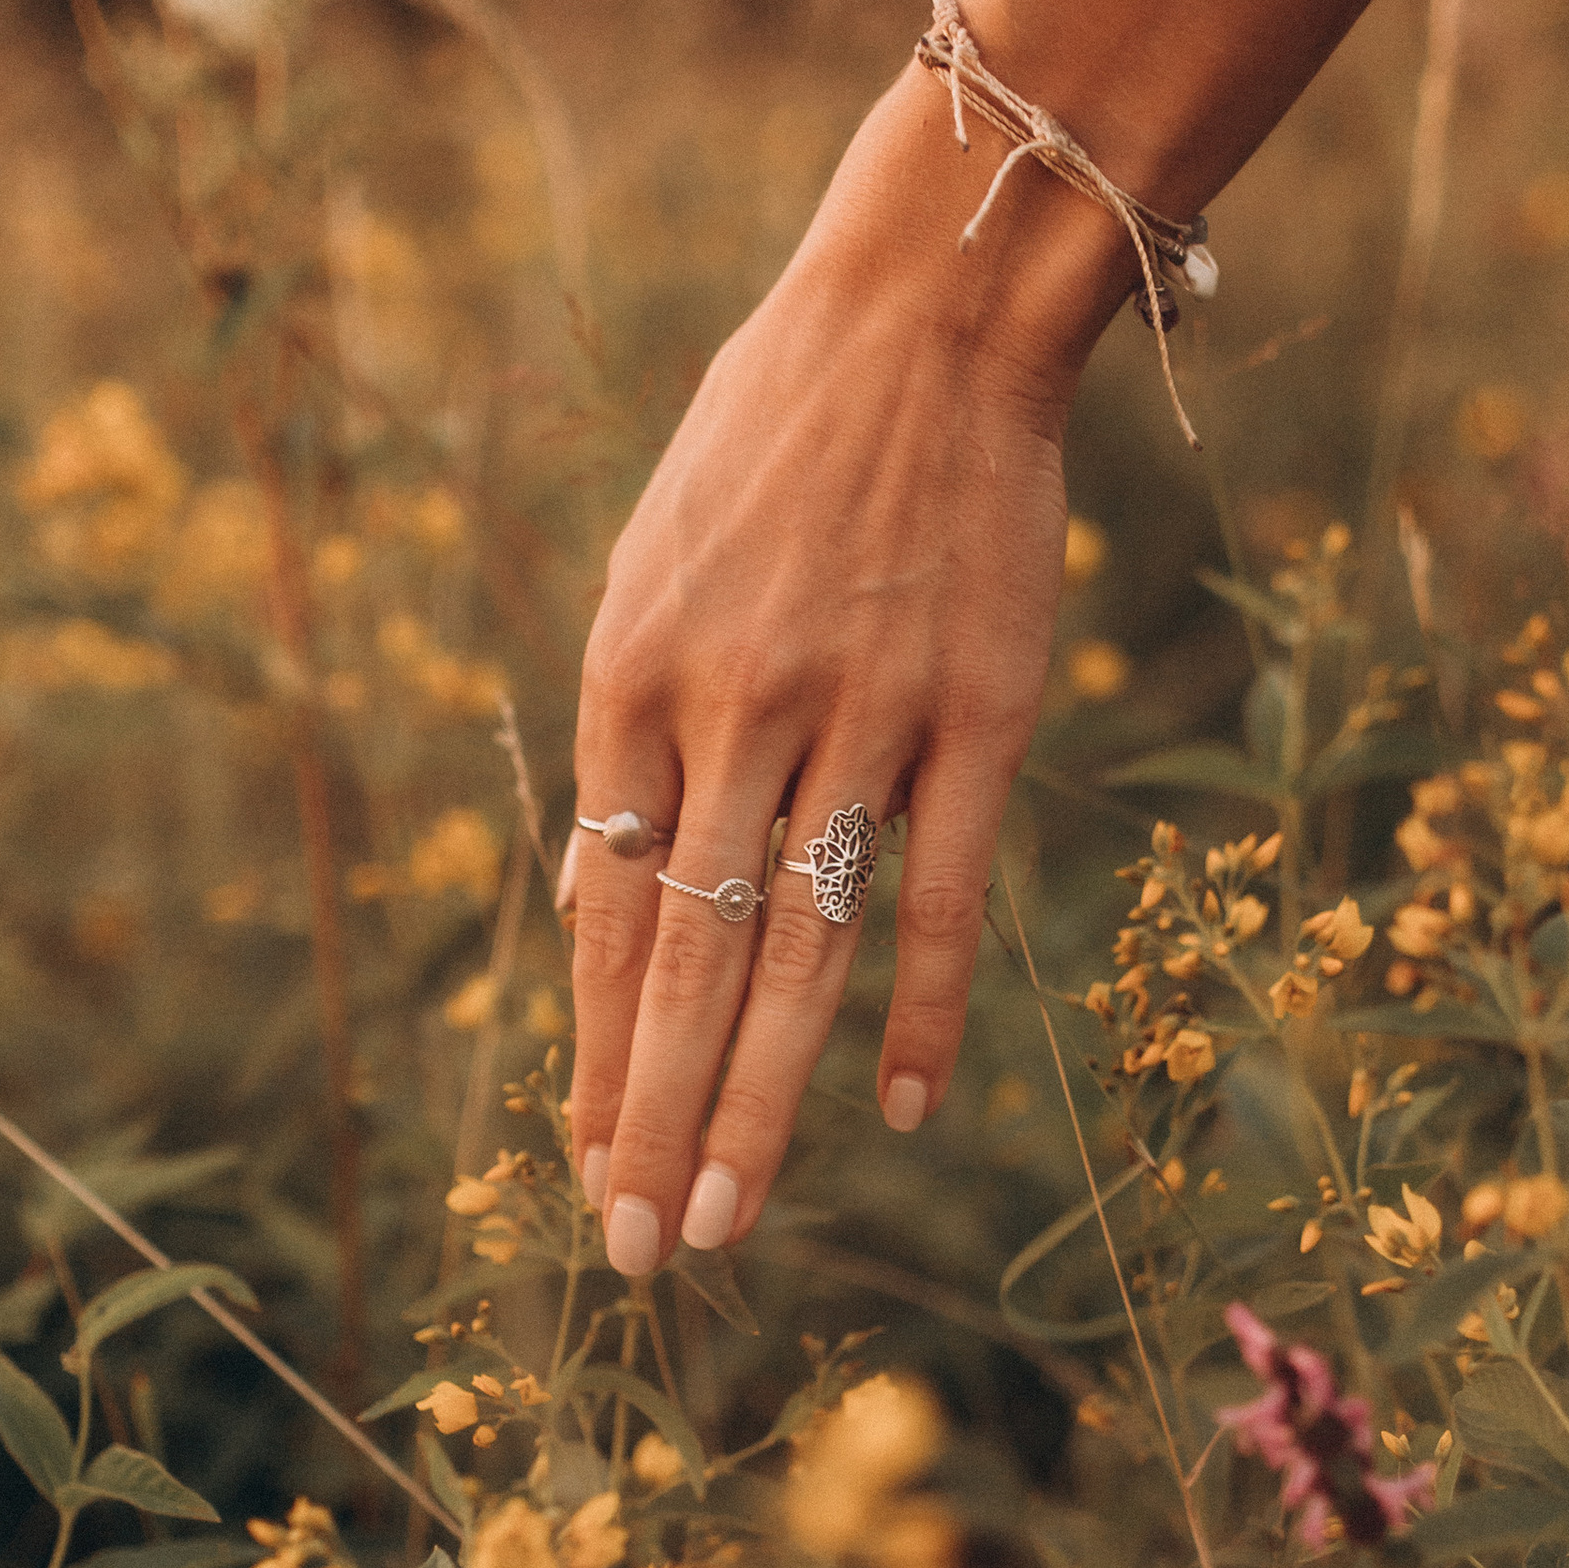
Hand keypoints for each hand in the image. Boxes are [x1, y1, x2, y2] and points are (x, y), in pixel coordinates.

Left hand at [563, 76, 1115, 1278]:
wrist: (924, 316)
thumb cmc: (775, 440)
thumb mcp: (655, 569)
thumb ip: (631, 737)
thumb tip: (600, 904)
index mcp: (631, 673)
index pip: (607, 911)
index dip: (598, 1053)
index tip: (590, 1167)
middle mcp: (730, 709)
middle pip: (684, 959)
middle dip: (650, 1119)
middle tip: (637, 1251)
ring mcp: (859, 717)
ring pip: (794, 951)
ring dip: (752, 1102)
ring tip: (718, 1220)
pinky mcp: (978, 715)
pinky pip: (940, 893)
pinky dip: (921, 1011)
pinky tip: (905, 1115)